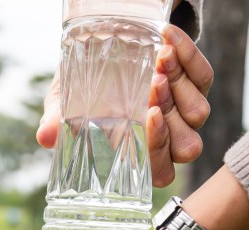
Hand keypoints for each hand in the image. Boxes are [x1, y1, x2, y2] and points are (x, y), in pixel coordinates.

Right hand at [37, 25, 212, 187]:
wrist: (105, 46)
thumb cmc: (84, 86)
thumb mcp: (66, 100)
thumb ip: (58, 119)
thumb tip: (45, 137)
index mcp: (138, 153)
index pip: (160, 171)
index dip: (159, 151)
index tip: (148, 118)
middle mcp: (167, 138)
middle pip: (186, 147)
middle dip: (171, 117)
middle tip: (152, 84)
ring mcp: (185, 113)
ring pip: (197, 112)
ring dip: (179, 85)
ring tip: (157, 58)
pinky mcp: (198, 83)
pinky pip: (203, 76)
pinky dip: (187, 55)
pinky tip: (166, 38)